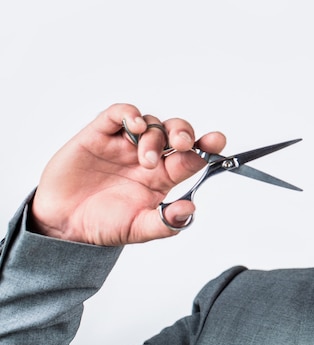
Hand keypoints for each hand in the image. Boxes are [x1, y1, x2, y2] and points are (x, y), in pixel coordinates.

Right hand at [30, 103, 225, 245]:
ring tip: (146, 160)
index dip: (207, 147)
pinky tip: (135, 126)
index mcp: (164, 176)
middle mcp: (149, 156)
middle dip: (184, 133)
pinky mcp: (99, 134)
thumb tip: (190, 210)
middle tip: (182, 145)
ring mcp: (125, 144)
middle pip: (175, 132)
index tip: (217, 142)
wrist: (64, 225)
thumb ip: (165, 222)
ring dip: (155, 136)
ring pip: (151, 124)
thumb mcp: (139, 229)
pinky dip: (129, 115)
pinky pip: (118, 114)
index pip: (192, 156)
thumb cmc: (104, 225)